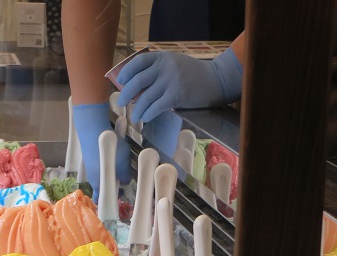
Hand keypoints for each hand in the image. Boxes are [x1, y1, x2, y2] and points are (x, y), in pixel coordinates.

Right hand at [72, 103, 131, 198]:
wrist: (93, 129)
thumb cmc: (110, 151)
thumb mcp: (124, 166)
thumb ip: (125, 177)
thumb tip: (125, 182)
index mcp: (98, 185)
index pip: (102, 199)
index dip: (112, 197)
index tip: (121, 192)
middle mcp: (92, 178)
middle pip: (102, 186)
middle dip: (113, 183)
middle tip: (123, 176)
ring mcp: (89, 166)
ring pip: (101, 173)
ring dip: (111, 170)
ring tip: (120, 160)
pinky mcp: (89, 156)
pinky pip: (99, 163)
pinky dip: (107, 160)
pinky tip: (114, 151)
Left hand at [116, 47, 242, 123]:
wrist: (216, 80)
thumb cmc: (194, 74)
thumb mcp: (175, 64)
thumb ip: (159, 70)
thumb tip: (136, 86)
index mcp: (163, 57)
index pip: (139, 61)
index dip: (127, 71)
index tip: (121, 80)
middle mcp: (165, 67)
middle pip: (138, 81)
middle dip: (126, 94)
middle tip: (121, 102)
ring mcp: (171, 81)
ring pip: (145, 97)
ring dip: (137, 109)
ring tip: (134, 116)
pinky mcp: (177, 95)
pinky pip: (156, 107)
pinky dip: (148, 114)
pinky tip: (145, 118)